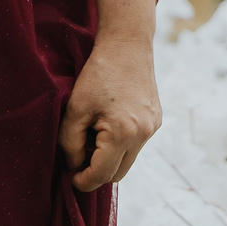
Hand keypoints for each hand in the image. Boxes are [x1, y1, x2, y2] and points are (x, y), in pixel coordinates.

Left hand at [58, 35, 160, 191]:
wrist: (127, 44)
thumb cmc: (98, 74)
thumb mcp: (76, 107)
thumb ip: (71, 142)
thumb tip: (74, 166)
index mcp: (124, 134)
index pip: (103, 174)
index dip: (84, 181)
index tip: (71, 179)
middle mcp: (143, 135)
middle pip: (118, 173)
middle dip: (97, 172)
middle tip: (77, 157)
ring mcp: (152, 128)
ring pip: (128, 159)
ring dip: (109, 157)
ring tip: (90, 135)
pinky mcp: (156, 120)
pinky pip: (136, 144)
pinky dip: (120, 144)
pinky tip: (106, 124)